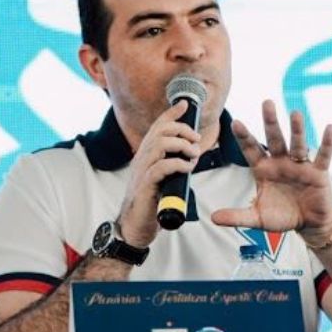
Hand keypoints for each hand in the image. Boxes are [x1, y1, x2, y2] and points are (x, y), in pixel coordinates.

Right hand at [117, 100, 201, 246]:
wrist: (135, 226)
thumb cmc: (150, 203)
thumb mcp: (162, 178)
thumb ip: (171, 164)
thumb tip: (191, 155)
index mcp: (145, 155)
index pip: (156, 127)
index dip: (170, 113)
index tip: (184, 104)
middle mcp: (141, 159)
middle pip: (159, 131)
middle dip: (181, 129)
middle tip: (197, 139)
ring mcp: (141, 172)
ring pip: (159, 145)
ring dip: (181, 145)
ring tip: (194, 154)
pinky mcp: (145, 186)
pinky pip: (160, 167)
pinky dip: (177, 164)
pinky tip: (187, 168)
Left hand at [210, 101, 331, 245]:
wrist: (308, 223)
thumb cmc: (282, 216)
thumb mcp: (257, 218)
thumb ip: (237, 216)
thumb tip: (212, 218)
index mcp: (264, 169)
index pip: (252, 149)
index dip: (244, 137)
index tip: (235, 123)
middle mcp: (281, 162)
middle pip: (274, 139)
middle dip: (270, 122)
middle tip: (267, 103)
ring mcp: (300, 165)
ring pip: (297, 144)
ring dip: (297, 130)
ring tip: (295, 114)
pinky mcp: (318, 172)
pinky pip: (323, 156)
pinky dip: (327, 143)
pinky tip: (330, 128)